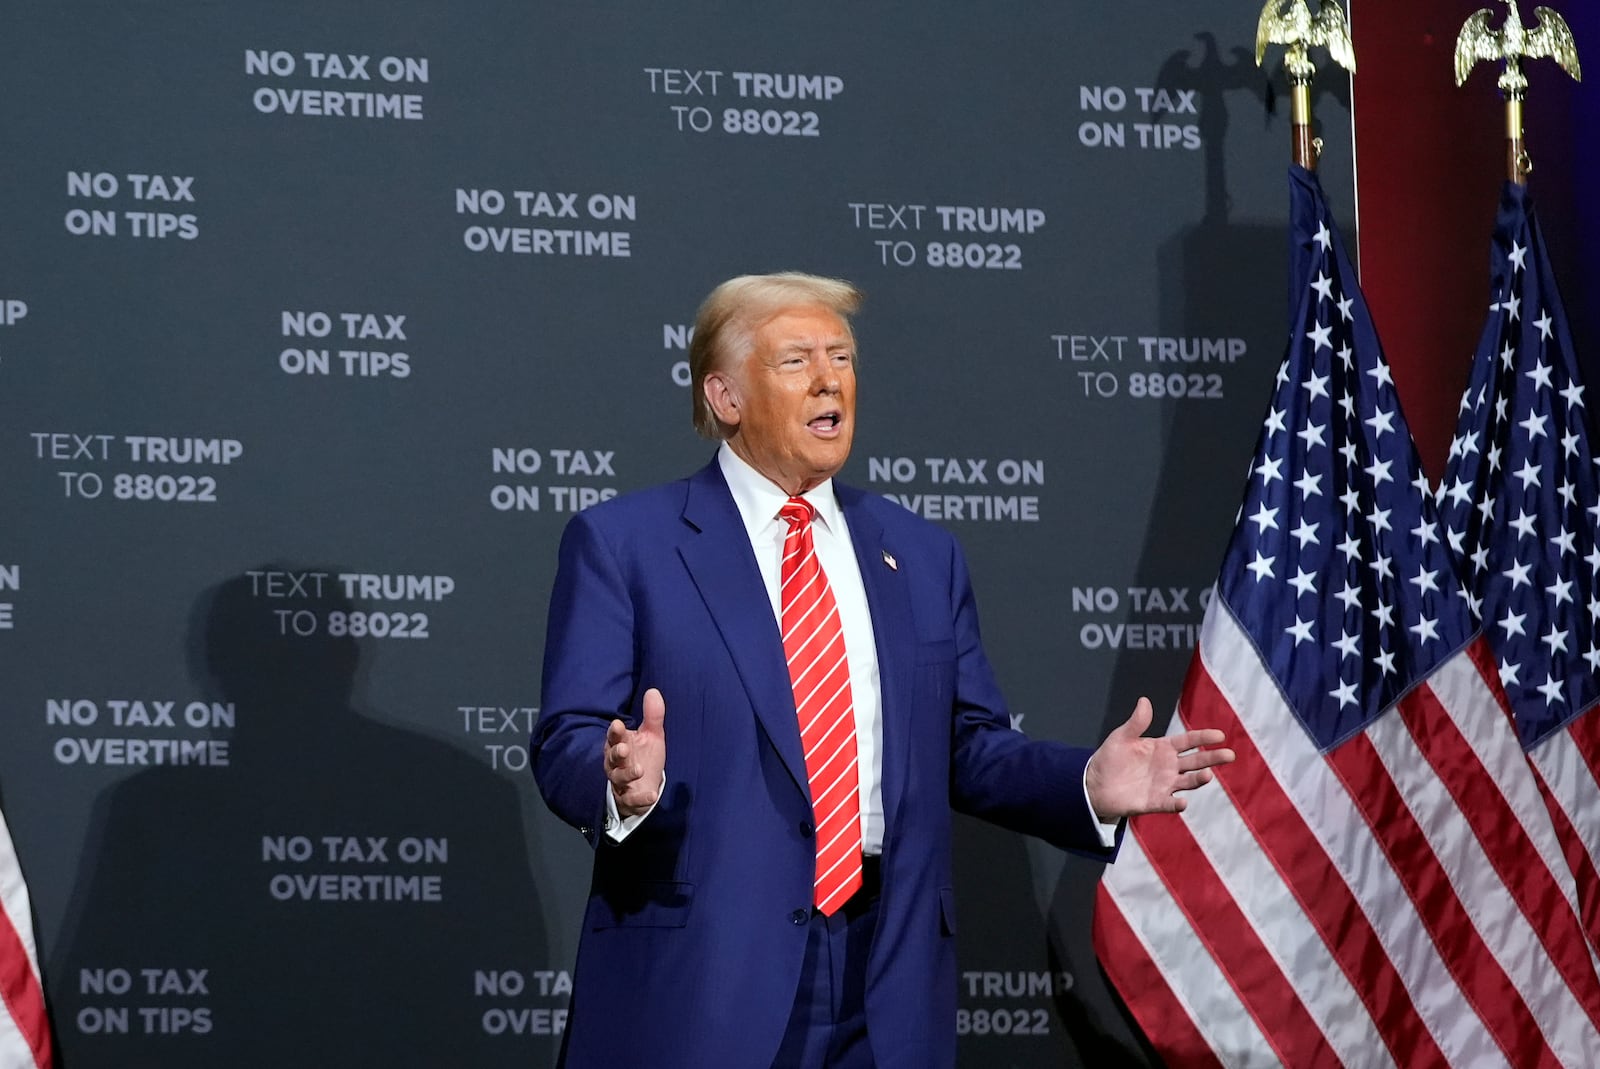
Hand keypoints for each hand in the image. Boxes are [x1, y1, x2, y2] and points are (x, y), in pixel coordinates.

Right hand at [605, 688, 665, 817]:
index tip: (618, 724)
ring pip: (618, 778)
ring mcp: (621, 782)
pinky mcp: (629, 799)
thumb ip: (652, 716)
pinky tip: (651, 795)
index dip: (615, 732)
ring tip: (639, 769)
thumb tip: (653, 690)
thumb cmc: (644, 756)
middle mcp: (616, 764)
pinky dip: (641, 799)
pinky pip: (632, 800)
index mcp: (620, 745)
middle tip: (624, 748)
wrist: (646, 785)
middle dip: (616, 753)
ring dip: (627, 774)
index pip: (614, 737)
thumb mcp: (652, 735)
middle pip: (612, 758)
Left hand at [1084, 697, 1233, 821]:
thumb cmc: (1110, 758)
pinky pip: (1168, 803)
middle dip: (1213, 758)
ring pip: (1188, 782)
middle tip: (1229, 755)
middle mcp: (1168, 767)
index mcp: (1163, 748)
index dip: (1203, 738)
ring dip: (1198, 780)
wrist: (1094, 784)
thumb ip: (1136, 722)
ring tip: (1208, 775)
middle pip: (1195, 761)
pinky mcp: (1154, 802)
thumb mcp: (1121, 737)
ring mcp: (1163, 785)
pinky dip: (1176, 804)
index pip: (1188, 741)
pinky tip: (1182, 802)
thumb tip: (1144, 701)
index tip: (1220, 736)